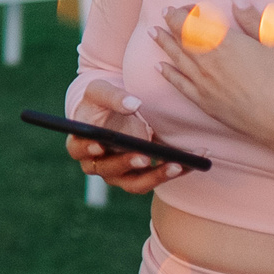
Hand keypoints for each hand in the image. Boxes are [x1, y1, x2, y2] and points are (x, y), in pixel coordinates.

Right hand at [66, 78, 172, 195]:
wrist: (116, 112)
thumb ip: (113, 96)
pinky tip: (196, 159)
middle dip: (126, 164)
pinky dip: (177, 169)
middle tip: (143, 158)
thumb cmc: (101, 101)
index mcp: (81, 142)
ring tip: (175, 165)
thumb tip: (133, 104)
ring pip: (136, 183)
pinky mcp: (143, 174)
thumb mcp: (100, 91)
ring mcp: (121, 174)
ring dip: (155, 176)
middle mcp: (99, 164)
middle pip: (109, 171)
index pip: (78, 149)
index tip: (99, 145)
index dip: (87, 150)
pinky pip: (159, 177)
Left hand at [150, 1, 273, 182]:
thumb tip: (237, 0)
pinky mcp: (205, 103)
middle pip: (183, 39)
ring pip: (178, 59)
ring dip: (164, 44)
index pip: (195, 23)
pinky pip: (180, 85)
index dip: (184, 13)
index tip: (182, 6)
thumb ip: (253, 21)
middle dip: (172, 25)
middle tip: (163, 15)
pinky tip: (160, 67)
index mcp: (224, 44)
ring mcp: (204, 84)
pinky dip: (168, 74)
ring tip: (154, 33)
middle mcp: (208, 62)